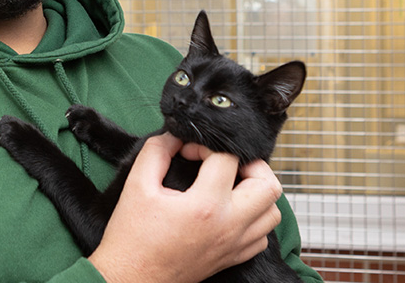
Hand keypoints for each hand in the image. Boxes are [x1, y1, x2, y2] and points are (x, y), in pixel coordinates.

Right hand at [87, 133, 282, 282]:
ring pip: (273, 212)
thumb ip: (156, 151)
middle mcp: (229, 225)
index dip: (206, 145)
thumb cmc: (132, 236)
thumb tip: (174, 136)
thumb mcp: (137, 185)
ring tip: (230, 185)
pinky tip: (230, 210)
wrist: (131, 277)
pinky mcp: (232, 257)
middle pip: (268, 185)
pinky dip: (254, 219)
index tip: (187, 151)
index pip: (228, 159)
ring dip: (256, 192)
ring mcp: (234, 244)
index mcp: (205, 205)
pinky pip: (262, 235)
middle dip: (248, 165)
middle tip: (223, 163)